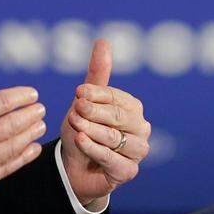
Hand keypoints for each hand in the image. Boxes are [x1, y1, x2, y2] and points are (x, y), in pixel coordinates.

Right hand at [0, 38, 46, 209]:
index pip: (1, 103)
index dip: (20, 97)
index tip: (31, 94)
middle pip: (13, 125)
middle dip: (30, 115)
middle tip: (40, 108)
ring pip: (13, 147)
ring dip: (30, 135)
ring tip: (39, 125)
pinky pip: (5, 170)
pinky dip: (22, 158)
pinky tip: (30, 149)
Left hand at [59, 39, 150, 207]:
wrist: (72, 166)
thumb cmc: (82, 128)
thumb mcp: (84, 101)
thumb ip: (97, 73)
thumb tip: (103, 41)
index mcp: (133, 107)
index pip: (116, 97)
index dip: (96, 94)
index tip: (78, 93)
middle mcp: (140, 128)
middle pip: (118, 117)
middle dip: (93, 112)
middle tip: (76, 109)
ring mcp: (137, 152)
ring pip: (115, 138)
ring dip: (92, 131)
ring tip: (75, 126)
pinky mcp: (128, 172)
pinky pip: (112, 159)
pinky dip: (94, 149)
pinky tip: (81, 141)